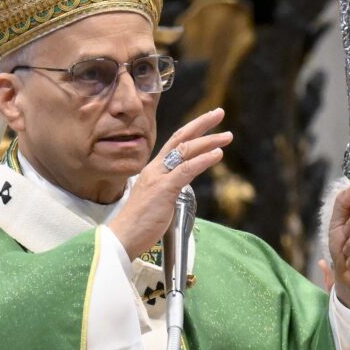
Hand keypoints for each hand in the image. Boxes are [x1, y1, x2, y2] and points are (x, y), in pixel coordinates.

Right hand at [108, 109, 230, 259]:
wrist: (122, 237)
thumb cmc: (139, 224)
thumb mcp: (156, 199)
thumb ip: (169, 188)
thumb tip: (182, 185)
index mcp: (153, 170)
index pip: (174, 143)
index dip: (192, 130)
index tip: (208, 122)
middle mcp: (155, 168)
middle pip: (181, 138)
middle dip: (202, 124)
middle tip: (219, 113)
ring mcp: (159, 177)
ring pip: (186, 151)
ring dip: (209, 141)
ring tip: (226, 136)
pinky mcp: (164, 189)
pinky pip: (187, 170)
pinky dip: (204, 160)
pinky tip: (218, 154)